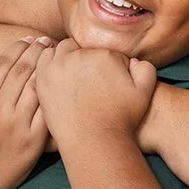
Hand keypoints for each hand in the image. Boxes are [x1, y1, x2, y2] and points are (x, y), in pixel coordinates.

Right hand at [0, 36, 50, 188]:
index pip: (2, 64)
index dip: (17, 47)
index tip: (28, 37)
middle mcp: (0, 110)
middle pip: (22, 71)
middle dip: (36, 50)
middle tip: (47, 40)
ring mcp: (18, 125)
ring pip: (37, 87)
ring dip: (48, 67)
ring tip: (56, 55)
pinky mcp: (33, 140)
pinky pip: (47, 111)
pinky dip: (55, 94)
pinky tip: (62, 82)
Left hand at [34, 38, 157, 144]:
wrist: (95, 141)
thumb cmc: (121, 119)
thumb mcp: (144, 92)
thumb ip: (145, 69)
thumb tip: (132, 60)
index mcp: (103, 54)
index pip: (101, 49)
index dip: (105, 63)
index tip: (103, 79)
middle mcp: (79, 56)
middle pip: (80, 47)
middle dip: (83, 57)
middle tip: (86, 77)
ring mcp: (58, 66)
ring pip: (60, 50)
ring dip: (64, 57)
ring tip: (71, 76)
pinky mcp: (43, 79)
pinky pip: (42, 61)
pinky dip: (48, 64)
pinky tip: (57, 78)